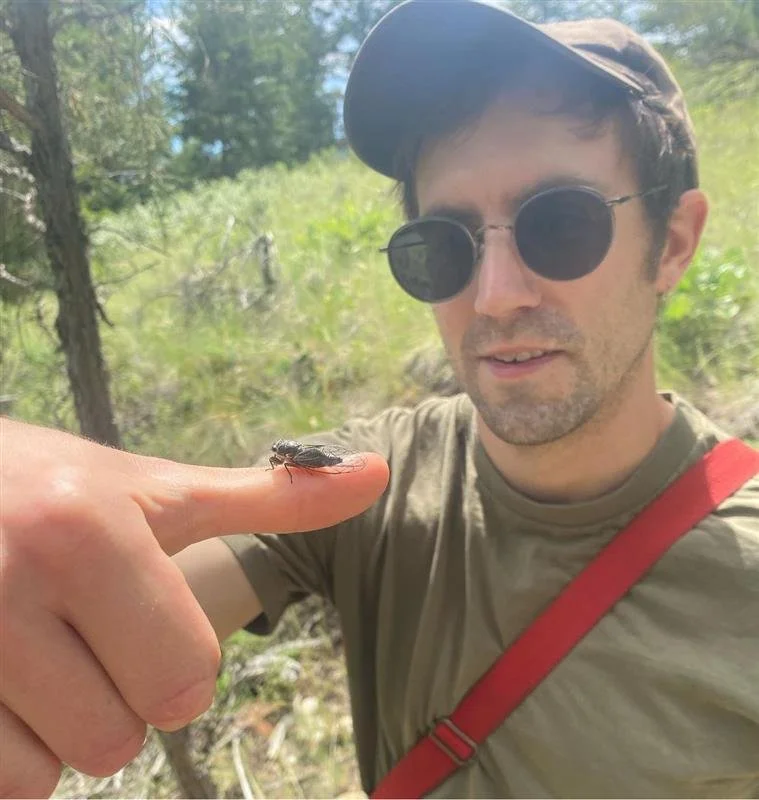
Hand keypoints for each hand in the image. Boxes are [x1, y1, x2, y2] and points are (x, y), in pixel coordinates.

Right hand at [0, 417, 388, 797]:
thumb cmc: (61, 491)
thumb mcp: (163, 491)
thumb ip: (273, 494)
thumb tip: (376, 474)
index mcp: (90, 535)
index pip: (182, 679)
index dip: (179, 665)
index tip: (147, 624)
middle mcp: (11, 586)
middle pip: (117, 737)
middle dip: (122, 698)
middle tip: (92, 639)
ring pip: (49, 770)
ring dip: (60, 727)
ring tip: (40, 652)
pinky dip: (11, 750)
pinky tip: (8, 681)